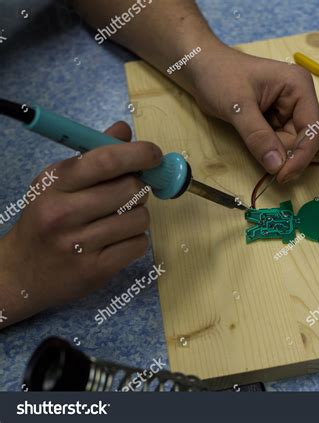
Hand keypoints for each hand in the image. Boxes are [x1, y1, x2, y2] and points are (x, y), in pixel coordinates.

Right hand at [0, 122, 160, 326]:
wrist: (21, 272)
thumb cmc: (45, 219)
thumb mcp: (57, 183)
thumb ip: (92, 156)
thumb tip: (124, 130)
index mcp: (55, 184)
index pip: (106, 161)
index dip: (138, 154)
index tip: (154, 154)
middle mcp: (64, 213)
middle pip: (131, 189)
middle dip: (138, 189)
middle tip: (128, 194)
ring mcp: (78, 245)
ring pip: (139, 218)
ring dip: (138, 216)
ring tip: (119, 220)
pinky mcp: (95, 270)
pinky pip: (139, 244)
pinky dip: (136, 240)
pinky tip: (118, 241)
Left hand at [189, 45, 318, 182]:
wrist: (200, 68)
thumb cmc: (219, 76)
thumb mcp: (238, 106)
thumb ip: (258, 136)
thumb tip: (277, 166)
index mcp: (298, 87)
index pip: (312, 128)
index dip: (302, 155)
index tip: (284, 175)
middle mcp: (298, 99)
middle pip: (303, 139)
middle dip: (288, 157)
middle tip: (270, 173)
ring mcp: (286, 110)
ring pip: (290, 144)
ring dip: (276, 155)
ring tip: (253, 146)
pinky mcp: (274, 120)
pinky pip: (277, 143)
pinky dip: (268, 151)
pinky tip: (254, 146)